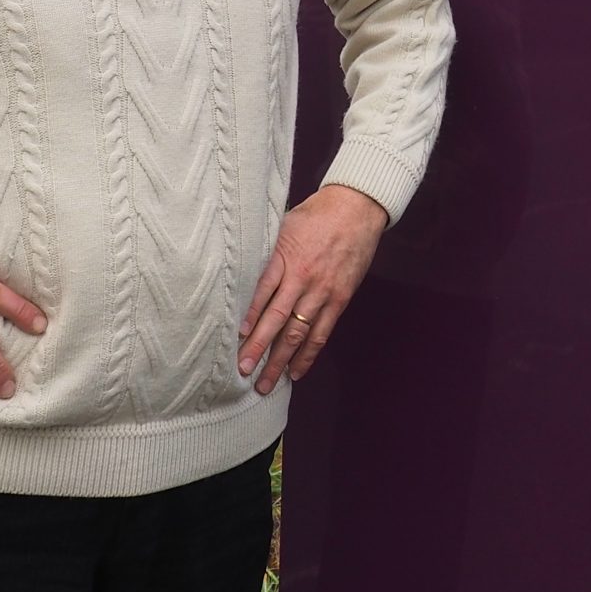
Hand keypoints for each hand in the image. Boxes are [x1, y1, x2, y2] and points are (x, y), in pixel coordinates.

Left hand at [237, 183, 387, 395]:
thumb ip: (267, 252)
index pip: (262, 293)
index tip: (234, 339)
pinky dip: (308, 354)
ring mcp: (323, 291)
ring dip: (280, 360)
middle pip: (276, 318)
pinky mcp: (340, 299)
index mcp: (285, 257)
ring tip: (265, 383)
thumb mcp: (284, 225)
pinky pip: (322, 332)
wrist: (357, 208)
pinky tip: (296, 371)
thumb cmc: (316, 214)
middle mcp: (303, 278)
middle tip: (242, 370)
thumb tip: (241, 274)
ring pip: (298, 332)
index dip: (248, 317)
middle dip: (258, 348)